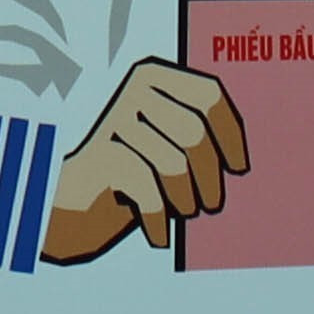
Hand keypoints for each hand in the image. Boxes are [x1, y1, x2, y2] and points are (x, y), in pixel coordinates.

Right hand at [45, 60, 254, 260]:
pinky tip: (159, 236)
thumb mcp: (170, 148)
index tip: (238, 168)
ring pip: (174, 163)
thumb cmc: (134, 177)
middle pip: (194, 132)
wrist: (73, 206)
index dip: (231, 133)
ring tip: (185, 213)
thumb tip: (241, 156)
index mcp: (154, 76)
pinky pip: (147, 189)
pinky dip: (157, 220)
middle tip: (211, 205)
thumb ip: (200, 136)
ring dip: (186, 199)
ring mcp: (115, 120)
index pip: (208, 94)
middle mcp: (134, 89)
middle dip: (209, 177)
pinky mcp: (100, 155)